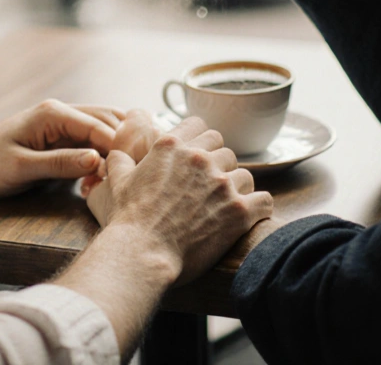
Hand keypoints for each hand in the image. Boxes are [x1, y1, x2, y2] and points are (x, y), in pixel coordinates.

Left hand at [0, 100, 124, 197]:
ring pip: (105, 128)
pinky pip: (93, 139)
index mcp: (53, 114)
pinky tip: (105, 174)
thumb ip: (59, 163)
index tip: (131, 172)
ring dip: (116, 148)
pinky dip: (105, 153)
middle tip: (133, 174)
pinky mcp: (62, 136)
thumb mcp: (21, 169)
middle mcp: (61, 112)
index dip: (119, 148)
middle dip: (124, 145)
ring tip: (123, 174)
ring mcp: (62, 122)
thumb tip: (96, 159)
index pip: (100, 126)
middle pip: (109, 121)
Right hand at [85, 117, 273, 284]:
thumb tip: (116, 153)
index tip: (200, 158)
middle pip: (225, 150)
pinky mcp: (239, 210)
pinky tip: (248, 217)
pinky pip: (264, 200)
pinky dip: (258, 209)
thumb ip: (121, 160)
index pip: (201, 126)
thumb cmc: (129, 221)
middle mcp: (200, 159)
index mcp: (173, 146)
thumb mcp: (119, 182)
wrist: (142, 254)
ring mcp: (222, 183)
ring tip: (225, 207)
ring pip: (245, 175)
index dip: (202, 142)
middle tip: (210, 189)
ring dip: (237, 189)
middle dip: (219, 167)